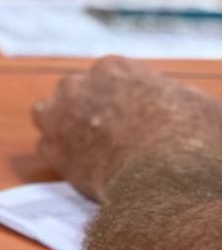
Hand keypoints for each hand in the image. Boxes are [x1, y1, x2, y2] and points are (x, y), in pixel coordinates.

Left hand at [33, 57, 221, 199]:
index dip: (120, 96)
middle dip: (87, 107)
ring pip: (49, 113)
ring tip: (83, 144)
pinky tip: (80, 167)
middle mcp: (80, 85)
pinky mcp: (52, 149)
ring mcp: (61, 116)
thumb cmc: (193, 141)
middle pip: (75, 90)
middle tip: (107, 130)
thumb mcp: (202, 108)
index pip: (109, 75)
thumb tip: (180, 103)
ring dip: (62, 125)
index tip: (131, 113)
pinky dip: (61, 157)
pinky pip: (47, 147)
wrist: (166, 180)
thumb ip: (180, 98)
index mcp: (115, 68)